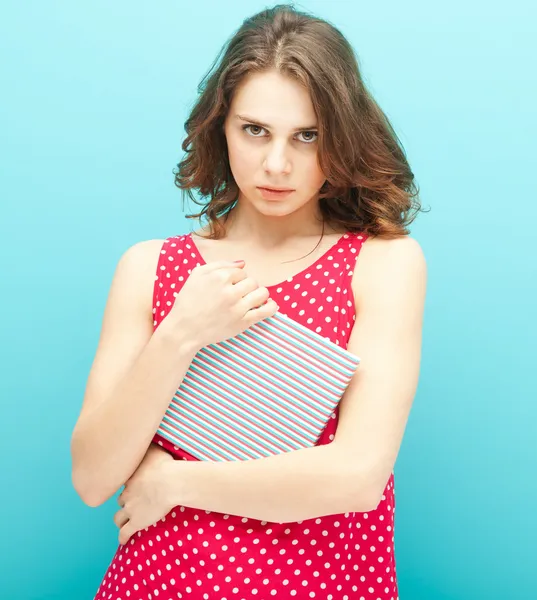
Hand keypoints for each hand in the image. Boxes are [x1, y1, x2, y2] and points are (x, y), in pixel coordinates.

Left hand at [114, 444, 175, 544]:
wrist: (169, 483)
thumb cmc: (164, 465)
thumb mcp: (155, 449)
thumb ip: (149, 444)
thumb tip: (144, 433)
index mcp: (130, 477)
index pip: (122, 482)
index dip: (127, 484)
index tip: (131, 484)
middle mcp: (126, 493)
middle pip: (121, 499)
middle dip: (125, 500)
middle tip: (131, 500)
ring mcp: (130, 509)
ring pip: (118, 517)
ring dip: (121, 518)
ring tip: (123, 521)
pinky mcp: (136, 522)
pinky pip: (125, 532)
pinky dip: (123, 537)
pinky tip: (123, 541)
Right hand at [164, 260, 278, 349]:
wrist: (184, 329)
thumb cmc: (188, 301)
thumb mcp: (197, 275)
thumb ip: (220, 264)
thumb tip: (243, 263)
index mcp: (219, 277)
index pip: (241, 272)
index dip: (237, 278)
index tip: (230, 286)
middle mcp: (230, 291)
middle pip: (252, 281)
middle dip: (247, 286)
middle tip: (238, 294)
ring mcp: (238, 308)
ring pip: (262, 293)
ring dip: (259, 294)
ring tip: (252, 299)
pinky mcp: (243, 323)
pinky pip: (266, 311)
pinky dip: (271, 307)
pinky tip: (269, 305)